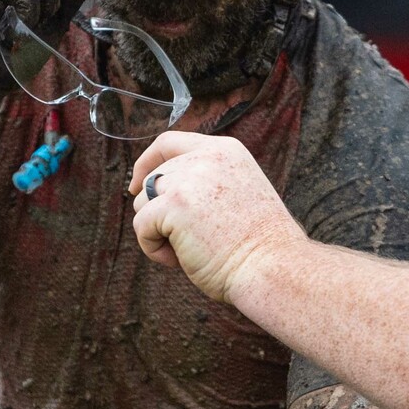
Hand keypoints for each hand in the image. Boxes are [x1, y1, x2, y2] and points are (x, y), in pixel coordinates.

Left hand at [129, 133, 303, 300]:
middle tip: (189, 241)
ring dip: (158, 232)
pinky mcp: (174, 206)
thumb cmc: (258, 244)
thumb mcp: (238, 191)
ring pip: (143, 204)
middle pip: (152, 180)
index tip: (137, 185)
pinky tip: (181, 260)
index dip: (147, 163)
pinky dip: (154, 249)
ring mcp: (189, 180)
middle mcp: (206, 158)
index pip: (169, 142)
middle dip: (158, 213)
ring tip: (189, 250)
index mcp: (225, 151)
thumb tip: (156, 187)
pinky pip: (142, 227)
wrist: (272, 266)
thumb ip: (205, 179)